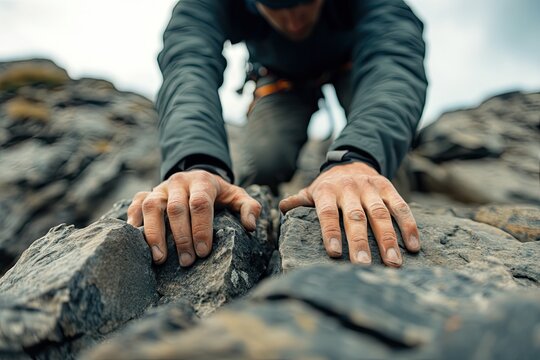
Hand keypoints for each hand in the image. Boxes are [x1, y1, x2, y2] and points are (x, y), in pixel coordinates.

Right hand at [127, 170, 261, 266]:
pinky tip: (136, 244)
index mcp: (202, 181)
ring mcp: (160, 188)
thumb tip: (250, 226)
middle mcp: (178, 182)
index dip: (201, 228)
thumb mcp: (237, 196)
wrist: (197, 178)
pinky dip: (133, 223)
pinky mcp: (146, 195)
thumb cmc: (218, 194)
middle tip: (187, 262)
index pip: (200, 203)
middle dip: (181, 237)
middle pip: (175, 208)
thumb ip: (249, 208)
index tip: (203, 252)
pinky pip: (134, 206)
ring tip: (159, 259)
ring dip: (154, 234)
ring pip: (151, 206)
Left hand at [279, 162, 419, 266]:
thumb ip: (298, 201)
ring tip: (393, 263)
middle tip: (364, 265)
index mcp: (327, 191)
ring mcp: (371, 188)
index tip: (334, 254)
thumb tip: (281, 209)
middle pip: (355, 217)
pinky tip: (414, 246)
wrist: (353, 161)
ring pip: (380, 214)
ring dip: (388, 239)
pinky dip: (409, 226)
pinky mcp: (389, 188)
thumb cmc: (329, 186)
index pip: (327, 213)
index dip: (330, 232)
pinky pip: (401, 206)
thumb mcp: (311, 190)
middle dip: (360, 241)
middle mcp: (349, 189)